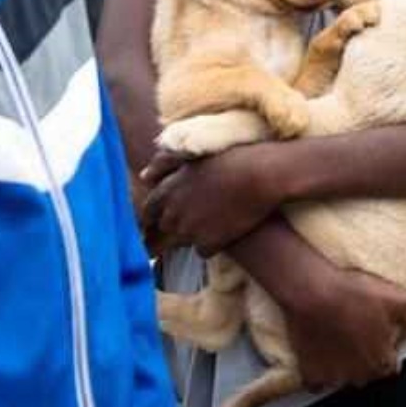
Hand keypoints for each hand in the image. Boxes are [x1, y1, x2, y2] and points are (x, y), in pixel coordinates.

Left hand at [141, 143, 285, 255]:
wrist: (261, 176)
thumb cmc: (228, 158)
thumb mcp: (190, 155)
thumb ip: (163, 164)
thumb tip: (144, 175)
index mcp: (167, 191)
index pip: (146, 214)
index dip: (149, 220)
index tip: (153, 223)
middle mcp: (174, 214)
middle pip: (159, 233)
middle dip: (166, 231)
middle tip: (181, 226)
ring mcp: (191, 231)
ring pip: (179, 243)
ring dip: (188, 236)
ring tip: (206, 224)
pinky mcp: (210, 244)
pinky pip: (202, 251)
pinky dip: (209, 244)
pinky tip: (221, 231)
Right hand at [280, 261, 405, 391]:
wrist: (312, 292)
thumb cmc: (353, 294)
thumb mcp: (398, 298)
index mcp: (382, 360)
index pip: (391, 366)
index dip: (387, 349)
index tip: (380, 335)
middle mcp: (360, 374)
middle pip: (368, 372)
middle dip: (366, 357)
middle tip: (358, 333)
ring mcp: (334, 376)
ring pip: (344, 377)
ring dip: (344, 364)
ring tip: (339, 339)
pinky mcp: (311, 372)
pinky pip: (318, 382)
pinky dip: (320, 372)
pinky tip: (320, 354)